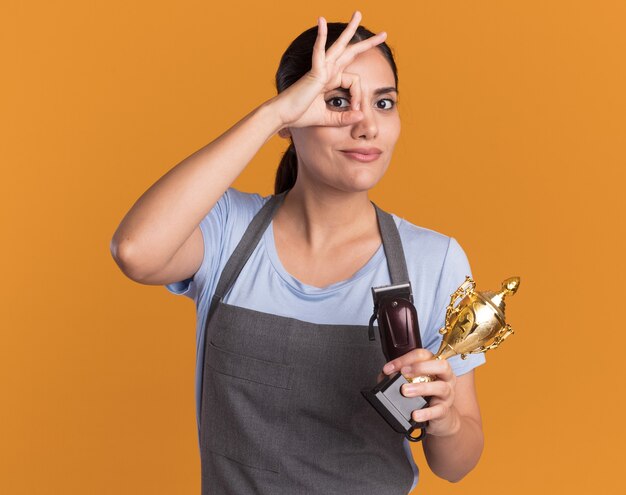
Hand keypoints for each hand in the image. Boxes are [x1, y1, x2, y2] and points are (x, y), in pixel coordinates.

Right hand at [271, 11, 386, 128]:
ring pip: (338, 46)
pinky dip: (320, 36)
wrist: (283, 116)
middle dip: (366, 43)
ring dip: (349, 30)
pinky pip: (318, 51)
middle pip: (349, 53)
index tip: (357, 110)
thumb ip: (344, 118)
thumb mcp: (328, 118)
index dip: (359, 96)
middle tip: (384, 34)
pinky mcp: (314, 72)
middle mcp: (327, 72)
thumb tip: (361, 117)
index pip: (354, 81)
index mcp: (330, 81)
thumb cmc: (300, 116)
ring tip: (358, 14)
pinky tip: (321, 21)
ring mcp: (320, 70)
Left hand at [381, 349, 461, 436]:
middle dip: (420, 367)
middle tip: (403, 373)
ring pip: (440, 387)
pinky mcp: (445, 411)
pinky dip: (425, 413)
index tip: (388, 368)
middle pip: (441, 365)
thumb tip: (385, 376)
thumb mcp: (412, 382)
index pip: (422, 355)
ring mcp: (447, 394)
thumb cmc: (426, 395)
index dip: (404, 359)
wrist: (440, 418)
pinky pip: (438, 411)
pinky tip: (415, 414)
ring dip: (421, 388)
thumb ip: (398, 376)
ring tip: (405, 391)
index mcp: (435, 366)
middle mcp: (445, 378)